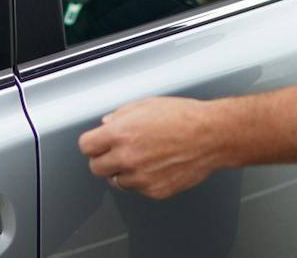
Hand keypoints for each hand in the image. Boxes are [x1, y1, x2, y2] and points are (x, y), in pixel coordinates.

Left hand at [79, 96, 223, 198]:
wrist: (210, 136)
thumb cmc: (183, 117)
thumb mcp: (146, 105)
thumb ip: (121, 115)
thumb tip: (107, 124)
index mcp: (121, 133)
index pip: (86, 146)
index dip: (92, 143)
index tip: (96, 143)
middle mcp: (127, 157)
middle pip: (96, 168)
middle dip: (102, 159)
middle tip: (114, 152)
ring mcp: (141, 177)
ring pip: (116, 181)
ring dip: (122, 171)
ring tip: (140, 158)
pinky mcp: (154, 191)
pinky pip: (137, 189)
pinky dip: (141, 180)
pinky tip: (154, 166)